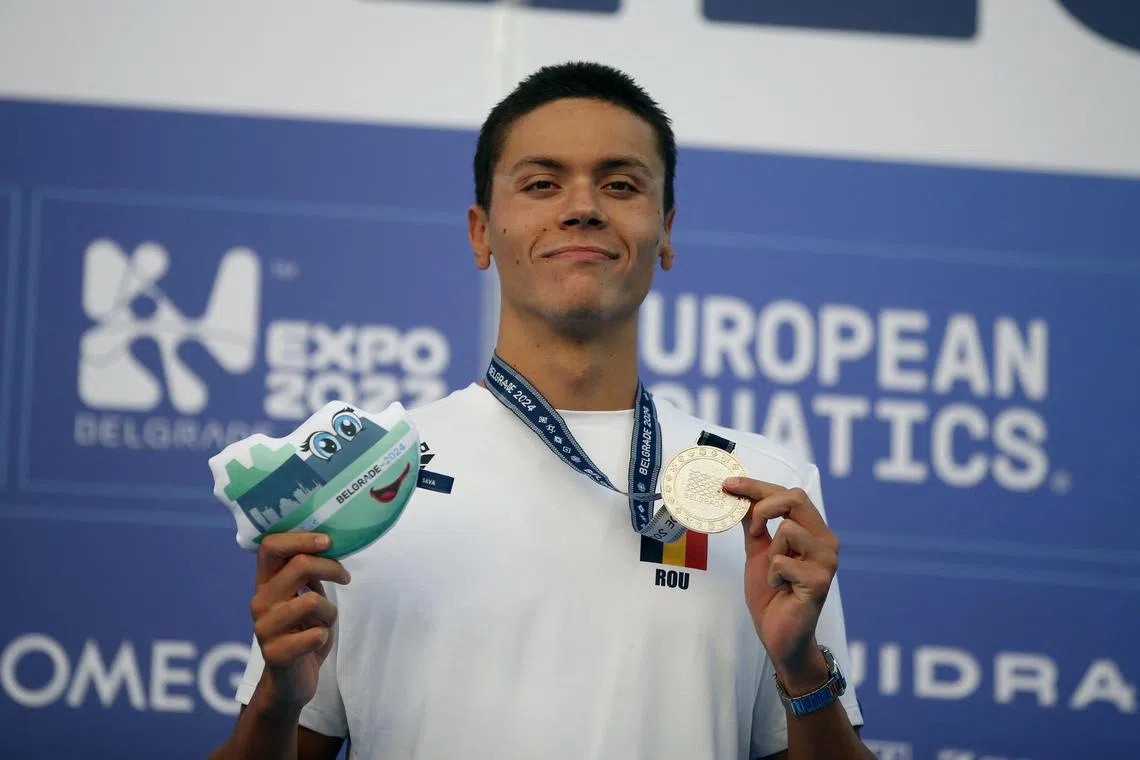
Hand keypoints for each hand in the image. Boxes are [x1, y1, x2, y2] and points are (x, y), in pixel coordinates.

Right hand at [249, 532, 350, 713]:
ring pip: (312, 600)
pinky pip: (315, 634)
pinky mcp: (275, 653)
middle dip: (330, 567)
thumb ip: (308, 574)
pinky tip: (314, 643)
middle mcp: (260, 602)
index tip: (328, 541)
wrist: (291, 684)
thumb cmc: (303, 634)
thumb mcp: (305, 598)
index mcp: (266, 584)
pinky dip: (323, 636)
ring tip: (324, 623)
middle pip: (299, 565)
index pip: (270, 546)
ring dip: (329, 611)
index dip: (300, 538)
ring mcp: (264, 628)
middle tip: (345, 577)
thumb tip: (326, 543)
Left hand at [723, 478, 838, 688]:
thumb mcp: (758, 551)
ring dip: (770, 553)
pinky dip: (772, 576)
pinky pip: (782, 561)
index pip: (789, 494)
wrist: (779, 635)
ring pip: (787, 529)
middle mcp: (826, 541)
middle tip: (751, 529)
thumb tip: (737, 494)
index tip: (728, 484)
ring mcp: (826, 561)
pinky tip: (781, 589)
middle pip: (795, 498)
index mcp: (813, 530)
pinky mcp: (820, 581)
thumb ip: (753, 524)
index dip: (756, 486)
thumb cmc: (773, 594)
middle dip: (763, 506)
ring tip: (775, 575)